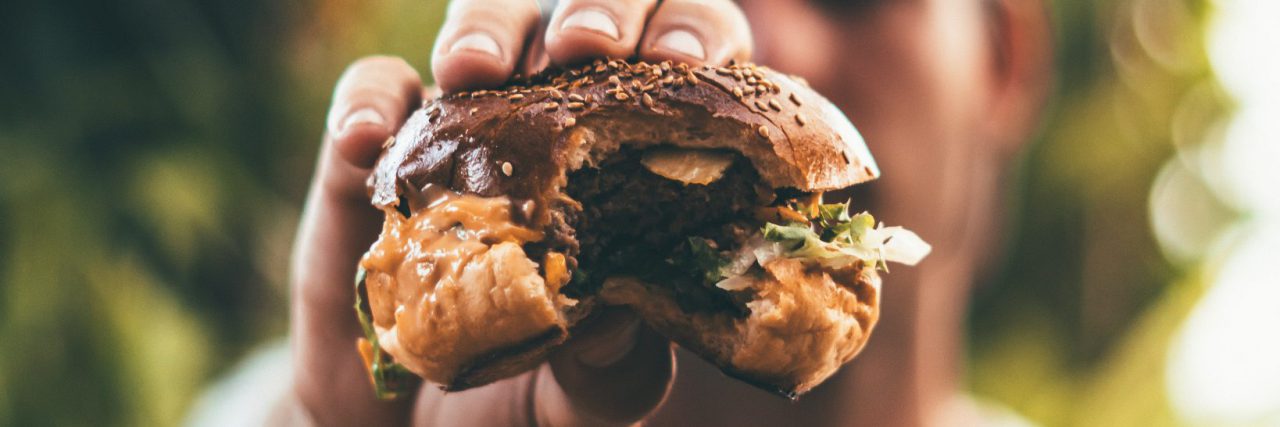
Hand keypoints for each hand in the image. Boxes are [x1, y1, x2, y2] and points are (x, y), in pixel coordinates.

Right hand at [289, 1, 751, 424]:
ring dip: (489, 27)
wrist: (408, 425)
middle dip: (599, 11)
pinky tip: (369, 137)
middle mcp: (564, 122)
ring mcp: (471, 126)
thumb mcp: (585, 397)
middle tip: (587, 47)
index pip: (691, 64)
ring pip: (491, 25)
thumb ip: (614, 368)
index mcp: (643, 160)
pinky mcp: (382, 148)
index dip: (695, 36)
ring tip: (476, 68)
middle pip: (596, 16)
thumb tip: (619, 321)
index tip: (684, 58)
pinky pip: (374, 91)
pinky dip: (370, 102)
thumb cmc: (525, 395)